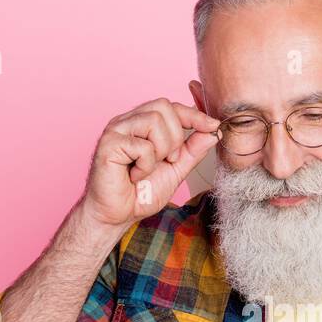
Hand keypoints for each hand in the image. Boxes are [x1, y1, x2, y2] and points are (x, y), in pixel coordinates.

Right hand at [78, 98, 220, 230]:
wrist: (117, 215)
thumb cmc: (140, 193)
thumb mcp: (176, 170)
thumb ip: (192, 150)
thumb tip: (213, 132)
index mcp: (142, 123)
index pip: (172, 106)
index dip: (194, 114)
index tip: (213, 126)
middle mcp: (128, 121)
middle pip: (164, 107)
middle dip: (175, 138)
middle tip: (167, 160)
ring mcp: (116, 129)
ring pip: (154, 121)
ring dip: (161, 150)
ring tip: (148, 168)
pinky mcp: (109, 143)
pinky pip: (142, 145)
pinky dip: (145, 165)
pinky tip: (134, 175)